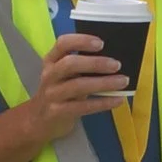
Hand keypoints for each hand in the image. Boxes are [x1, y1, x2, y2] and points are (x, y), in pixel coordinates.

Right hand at [23, 28, 129, 142]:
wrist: (39, 120)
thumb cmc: (59, 91)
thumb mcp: (63, 74)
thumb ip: (80, 64)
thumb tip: (114, 58)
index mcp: (51, 60)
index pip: (63, 44)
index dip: (81, 41)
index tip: (101, 43)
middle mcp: (49, 75)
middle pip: (70, 64)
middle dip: (95, 63)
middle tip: (117, 65)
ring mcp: (52, 94)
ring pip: (78, 86)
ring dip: (103, 83)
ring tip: (123, 81)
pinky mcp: (57, 112)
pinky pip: (83, 107)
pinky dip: (103, 103)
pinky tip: (118, 100)